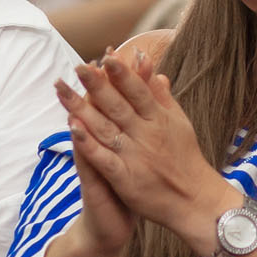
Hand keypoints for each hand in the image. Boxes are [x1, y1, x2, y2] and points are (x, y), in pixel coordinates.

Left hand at [56, 49, 225, 243]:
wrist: (195, 201)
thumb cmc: (186, 159)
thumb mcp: (179, 123)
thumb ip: (163, 98)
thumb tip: (155, 71)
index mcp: (159, 119)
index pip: (138, 91)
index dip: (123, 74)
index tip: (107, 56)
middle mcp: (146, 135)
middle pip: (118, 106)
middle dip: (97, 85)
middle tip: (78, 66)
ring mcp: (135, 156)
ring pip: (104, 128)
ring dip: (82, 108)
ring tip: (62, 90)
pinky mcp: (126, 178)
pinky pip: (104, 158)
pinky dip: (88, 144)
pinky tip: (73, 128)